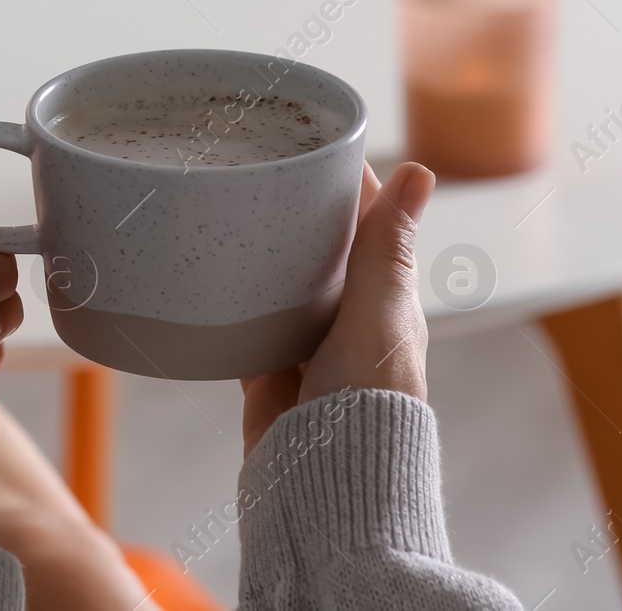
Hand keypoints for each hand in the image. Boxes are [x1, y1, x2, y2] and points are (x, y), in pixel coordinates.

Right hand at [240, 160, 435, 457]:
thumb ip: (386, 247)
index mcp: (383, 298)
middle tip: (248, 163)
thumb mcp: (376, 314)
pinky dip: (225, 300)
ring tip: (217, 205)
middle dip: (289, 208)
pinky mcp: (266, 370)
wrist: (323, 482)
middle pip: (315, 248)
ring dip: (256, 251)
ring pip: (276, 282)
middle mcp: (346, 317)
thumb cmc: (366, 402)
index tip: (308, 138)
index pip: (365, 220)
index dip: (343, 179)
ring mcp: (304, 344)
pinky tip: (202, 276)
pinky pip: (241, 323)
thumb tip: (419, 171)